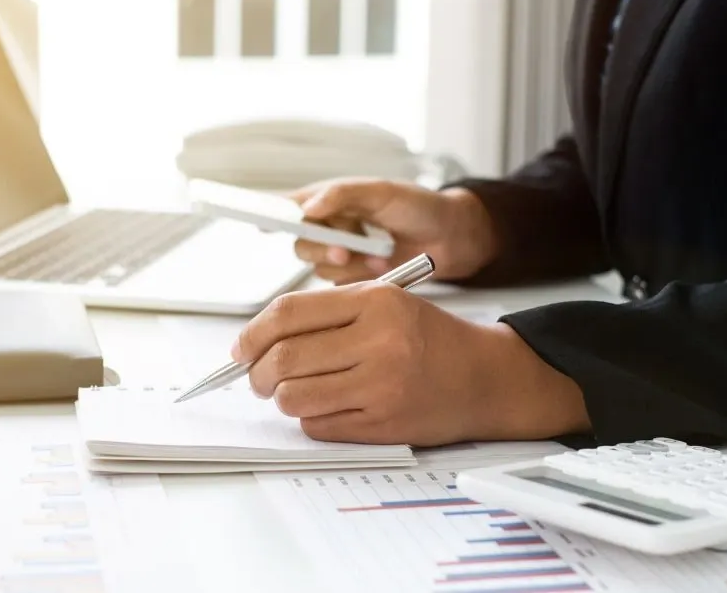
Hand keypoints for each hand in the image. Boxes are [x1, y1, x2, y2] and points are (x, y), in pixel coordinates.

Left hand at [231, 282, 591, 446]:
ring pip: (294, 396)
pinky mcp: (383, 424)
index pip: (289, 312)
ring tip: (287, 392)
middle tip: (256, 377)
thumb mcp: (387, 302)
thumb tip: (259, 338)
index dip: (253, 332)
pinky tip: (323, 407)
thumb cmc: (430, 338)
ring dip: (280, 397)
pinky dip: (308, 418)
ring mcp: (381, 386)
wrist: (486, 378)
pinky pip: (319, 425)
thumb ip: (329, 312)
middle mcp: (379, 342)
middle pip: (283, 358)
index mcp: (376, 301)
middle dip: (256, 372)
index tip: (241, 348)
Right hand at [289, 178, 497, 283]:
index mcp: (330, 199)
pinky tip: (383, 268)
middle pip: (302, 243)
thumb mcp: (382, 193)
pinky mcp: (353, 278)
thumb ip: (343, 196)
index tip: (262, 222)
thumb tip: (307, 207)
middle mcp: (330, 227)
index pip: (290, 206)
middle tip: (345, 250)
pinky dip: (362, 278)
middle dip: (324, 248)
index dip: (271, 215)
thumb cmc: (419, 206)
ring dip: (352, 264)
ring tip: (381, 256)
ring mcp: (341, 254)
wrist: (451, 239)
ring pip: (320, 267)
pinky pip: (340, 285)